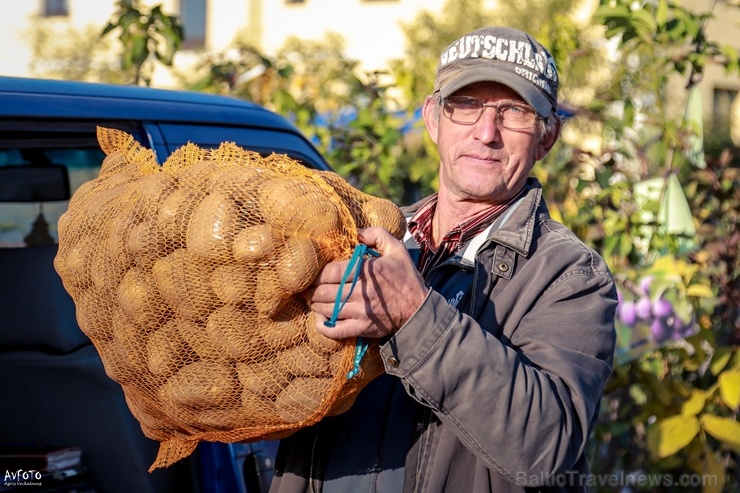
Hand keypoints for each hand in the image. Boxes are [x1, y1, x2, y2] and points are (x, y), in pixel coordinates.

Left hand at [303, 227, 427, 339]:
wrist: (419, 310)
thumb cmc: (406, 278)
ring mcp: (360, 312)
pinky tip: (321, 318)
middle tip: (306, 286)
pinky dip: (322, 325)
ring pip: (325, 309)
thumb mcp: (397, 249)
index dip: (315, 274)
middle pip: (323, 291)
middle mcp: (360, 292)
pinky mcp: (361, 328)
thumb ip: (377, 235)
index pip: (330, 272)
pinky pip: (334, 330)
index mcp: (366, 270)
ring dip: (314, 304)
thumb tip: (356, 232)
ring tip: (311, 299)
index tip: (311, 273)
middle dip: (310, 289)